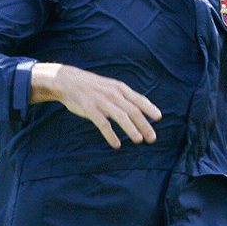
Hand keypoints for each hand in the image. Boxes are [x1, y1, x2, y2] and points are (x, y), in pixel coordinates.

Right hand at [30, 62, 160, 148]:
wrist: (67, 81)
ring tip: (139, 140)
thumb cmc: (93, 87)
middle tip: (152, 138)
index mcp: (120, 88)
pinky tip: (117, 144)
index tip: (159, 118)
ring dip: (131, 129)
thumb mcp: (111, 86)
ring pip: (121, 116)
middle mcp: (113, 94)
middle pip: (133, 110)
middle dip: (145, 125)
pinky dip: (111, 135)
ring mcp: (101, 101)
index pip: (139, 99)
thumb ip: (125, 96)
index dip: (150, 108)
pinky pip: (103, 124)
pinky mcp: (89, 109)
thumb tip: (142, 108)